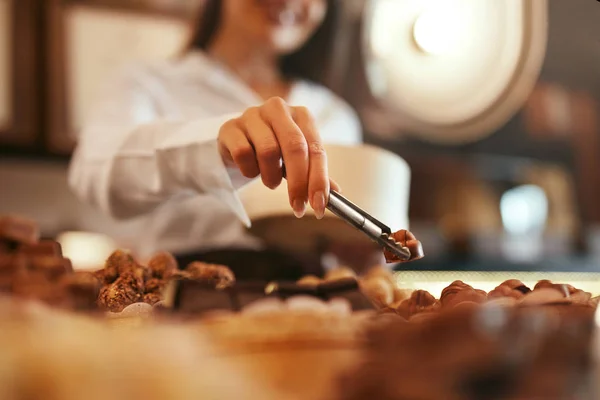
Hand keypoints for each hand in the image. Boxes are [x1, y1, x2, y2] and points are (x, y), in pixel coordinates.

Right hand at [217, 97, 339, 218]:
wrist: (237, 141)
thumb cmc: (273, 151)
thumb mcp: (296, 161)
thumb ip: (315, 174)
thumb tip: (336, 194)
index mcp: (301, 115)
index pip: (316, 149)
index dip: (319, 180)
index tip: (319, 206)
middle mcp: (279, 109)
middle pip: (295, 147)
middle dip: (298, 182)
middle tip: (297, 206)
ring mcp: (253, 115)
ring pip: (268, 151)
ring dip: (270, 177)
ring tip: (270, 181)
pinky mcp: (231, 127)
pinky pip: (243, 154)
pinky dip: (249, 170)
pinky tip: (250, 169)